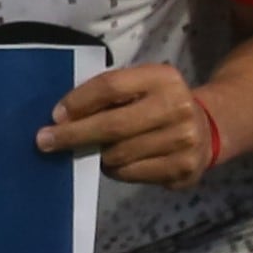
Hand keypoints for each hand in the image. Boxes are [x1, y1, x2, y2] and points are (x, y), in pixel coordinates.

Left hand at [42, 62, 215, 184]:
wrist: (208, 127)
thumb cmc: (156, 103)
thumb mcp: (139, 86)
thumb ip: (107, 95)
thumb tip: (61, 118)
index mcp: (164, 78)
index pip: (111, 87)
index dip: (79, 101)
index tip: (55, 115)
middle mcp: (178, 107)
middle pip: (113, 125)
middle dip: (73, 135)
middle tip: (45, 141)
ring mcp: (184, 141)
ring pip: (119, 154)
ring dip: (97, 154)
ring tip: (95, 149)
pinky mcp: (183, 169)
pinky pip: (131, 174)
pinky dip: (115, 170)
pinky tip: (118, 161)